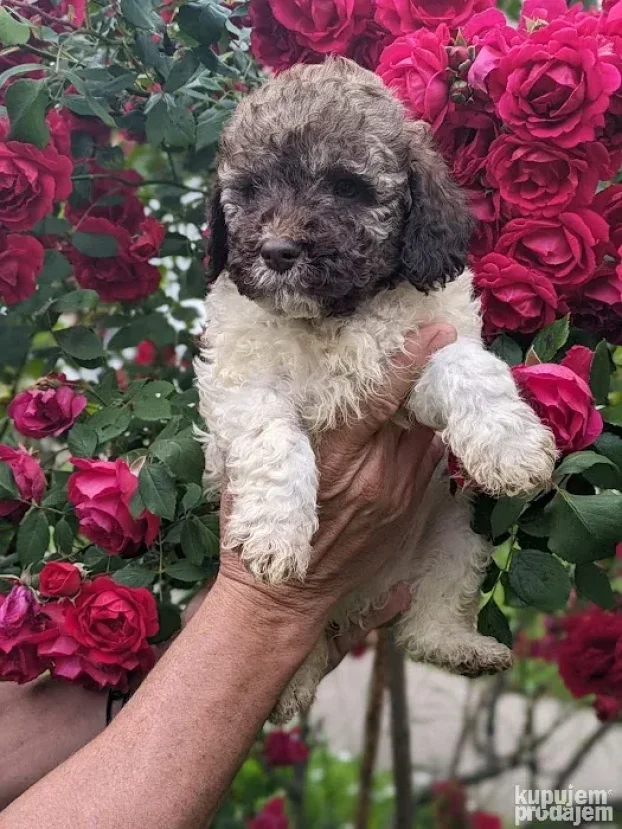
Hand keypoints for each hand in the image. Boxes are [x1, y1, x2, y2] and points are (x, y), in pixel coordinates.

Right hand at [213, 324, 457, 641]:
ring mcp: (398, 499)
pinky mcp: (407, 518)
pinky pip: (426, 470)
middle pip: (415, 416)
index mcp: (338, 458)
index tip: (438, 332)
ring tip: (422, 393)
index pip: (382, 399)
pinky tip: (408, 438)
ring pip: (427, 441)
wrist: (282, 597)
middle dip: (424, 384)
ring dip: (424, 417)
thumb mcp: (259, 469)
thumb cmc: (257, 528)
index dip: (411, 361)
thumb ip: (283, 427)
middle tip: (430, 351)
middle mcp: (377, 477)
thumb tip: (290, 384)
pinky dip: (421, 448)